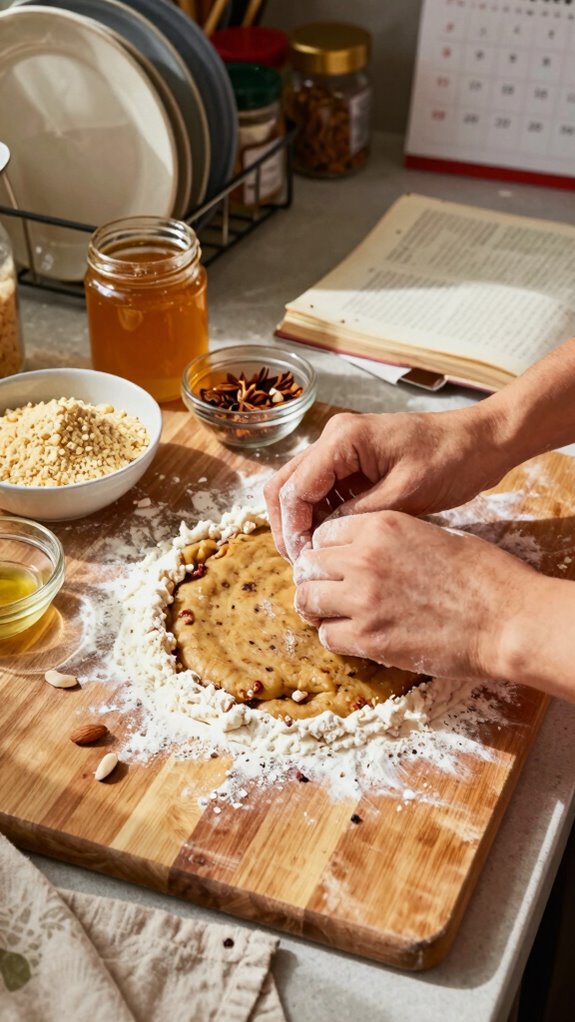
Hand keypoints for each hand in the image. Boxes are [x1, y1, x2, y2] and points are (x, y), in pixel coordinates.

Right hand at [265, 406, 506, 562]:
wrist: (481, 442)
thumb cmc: (451, 461)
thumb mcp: (405, 495)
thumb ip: (358, 516)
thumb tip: (320, 541)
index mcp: (343, 439)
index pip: (294, 488)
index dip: (293, 528)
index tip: (304, 561)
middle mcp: (334, 438)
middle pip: (285, 485)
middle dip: (288, 526)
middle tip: (303, 563)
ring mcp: (342, 449)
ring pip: (300, 489)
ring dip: (303, 522)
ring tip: (319, 558)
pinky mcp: (353, 462)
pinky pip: (323, 491)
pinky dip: (322, 516)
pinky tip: (336, 542)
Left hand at [292, 511, 540, 683]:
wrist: (507, 620)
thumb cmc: (484, 575)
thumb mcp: (434, 534)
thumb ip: (392, 539)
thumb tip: (368, 550)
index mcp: (381, 526)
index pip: (324, 533)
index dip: (326, 550)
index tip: (334, 564)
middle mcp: (364, 558)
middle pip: (307, 565)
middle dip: (315, 578)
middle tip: (329, 591)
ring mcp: (362, 600)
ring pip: (308, 600)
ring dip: (318, 608)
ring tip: (336, 614)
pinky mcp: (369, 638)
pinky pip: (327, 636)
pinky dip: (336, 636)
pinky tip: (356, 635)